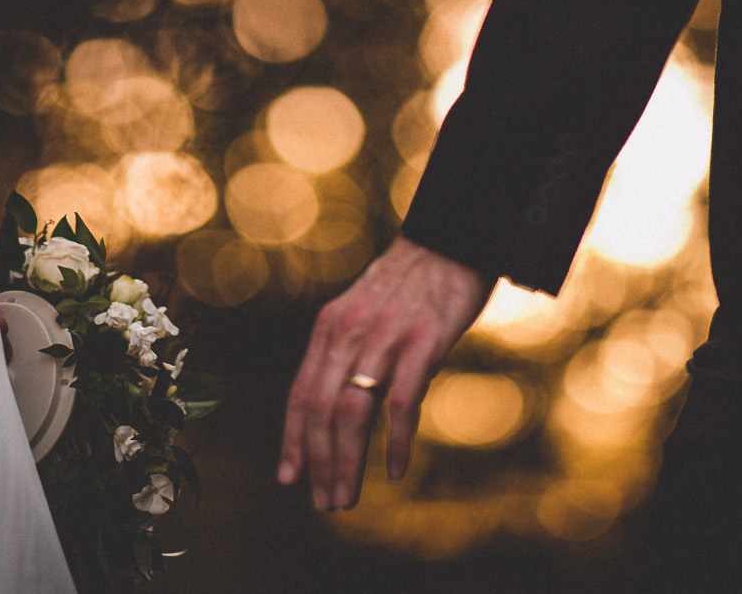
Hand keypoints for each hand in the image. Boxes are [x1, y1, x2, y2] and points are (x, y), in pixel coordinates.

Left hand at [278, 237, 493, 509]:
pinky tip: (396, 470)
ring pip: (353, 411)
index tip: (289, 479)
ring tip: (347, 497)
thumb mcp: (365, 312)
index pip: (301, 393)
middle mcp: (349, 331)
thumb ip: (349, 353)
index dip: (293, 440)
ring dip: (347, 462)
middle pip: (321, 409)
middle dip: (319, 462)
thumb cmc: (411, 283)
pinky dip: (396, 441)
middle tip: (325, 503)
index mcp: (330, 327)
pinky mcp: (422, 341)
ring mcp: (384, 336)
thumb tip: (342, 410)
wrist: (453, 238)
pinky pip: (401, 401)